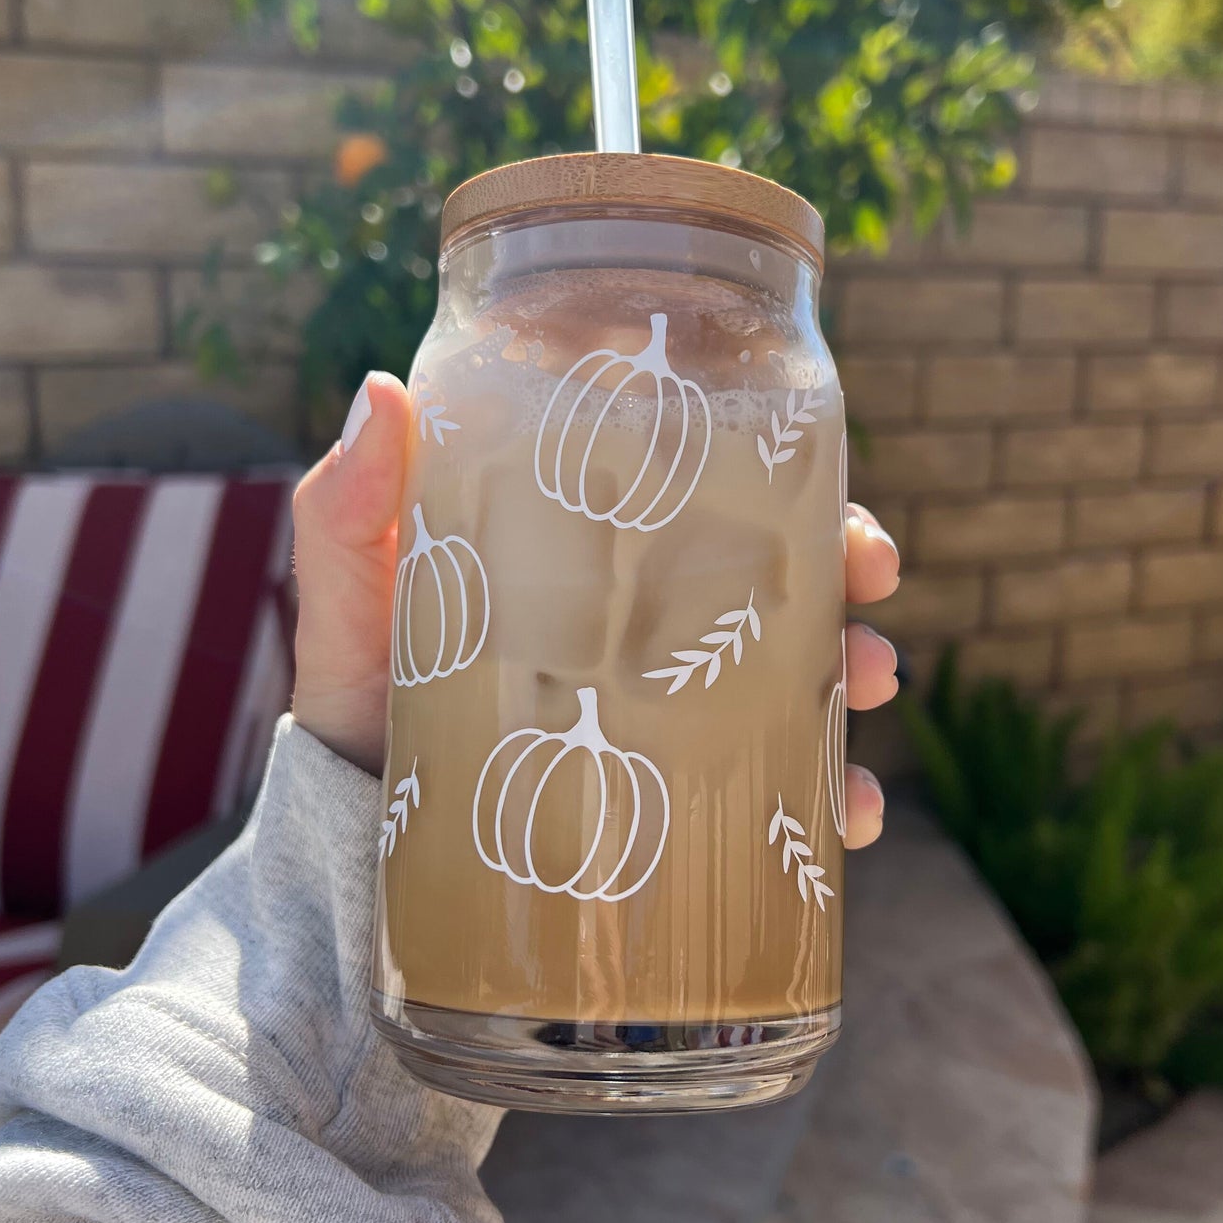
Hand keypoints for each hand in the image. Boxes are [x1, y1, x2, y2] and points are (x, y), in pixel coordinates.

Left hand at [291, 375, 901, 845]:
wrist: (361, 830)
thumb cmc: (364, 694)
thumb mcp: (351, 599)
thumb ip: (350, 512)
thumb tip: (382, 392)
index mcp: (592, 551)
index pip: (701, 490)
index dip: (781, 474)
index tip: (827, 479)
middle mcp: (647, 618)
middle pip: (776, 572)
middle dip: (847, 567)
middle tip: (871, 581)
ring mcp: (670, 704)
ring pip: (800, 669)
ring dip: (855, 670)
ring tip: (869, 686)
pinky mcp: (679, 791)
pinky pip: (779, 785)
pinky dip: (833, 794)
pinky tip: (852, 809)